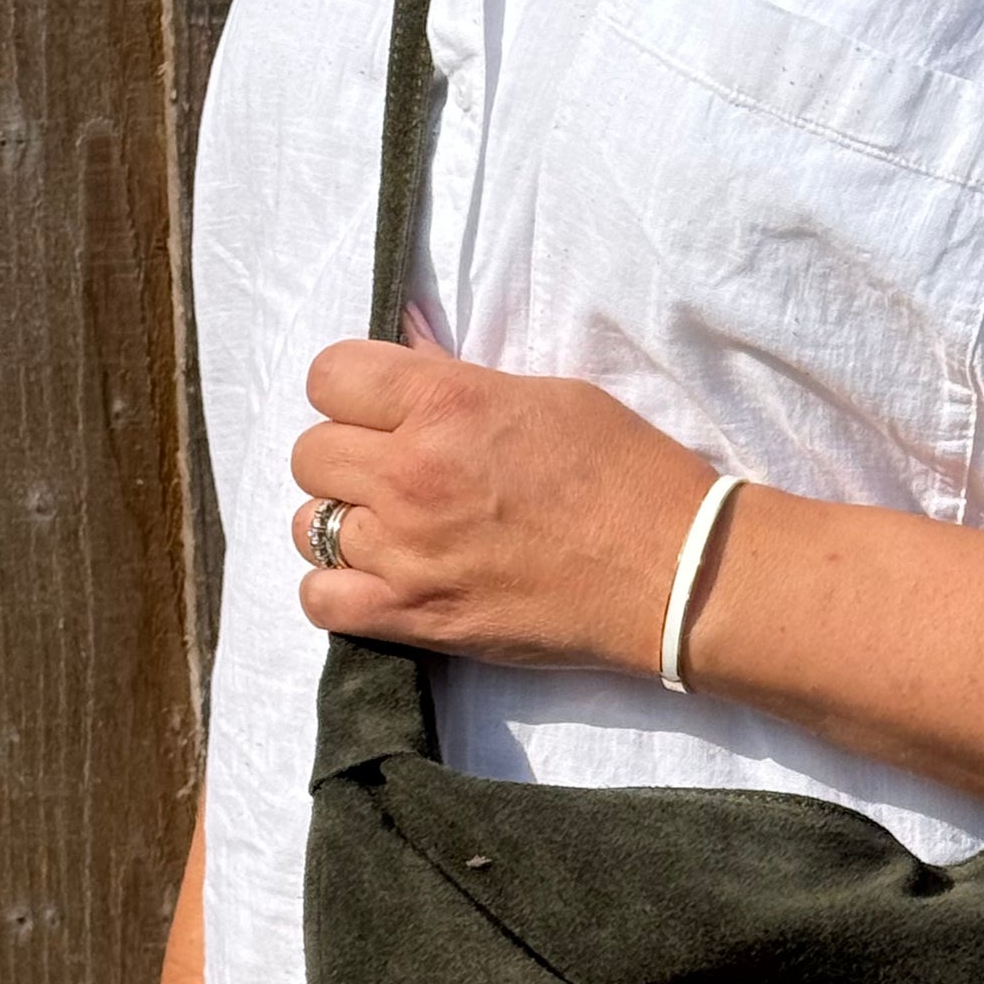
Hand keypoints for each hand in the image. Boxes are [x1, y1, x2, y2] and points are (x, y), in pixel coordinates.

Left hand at [290, 308, 719, 671]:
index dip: (354, 393)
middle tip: (398, 475)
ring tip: (398, 533)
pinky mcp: (418, 617)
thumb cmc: (629, 476)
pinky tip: (381, 582)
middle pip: (310, 453)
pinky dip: (338, 592)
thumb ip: (460, 384)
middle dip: (349, 458)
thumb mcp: (549, 396)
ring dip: (347, 526)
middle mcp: (414, 473)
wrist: (675, 571)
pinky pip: (321, 601)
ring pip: (309, 526)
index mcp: (448, 403)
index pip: (330, 376)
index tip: (383, 412)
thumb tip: (404, 366)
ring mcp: (410, 550)